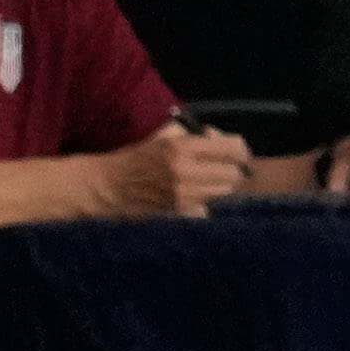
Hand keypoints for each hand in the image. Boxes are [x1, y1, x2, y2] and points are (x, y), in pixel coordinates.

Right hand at [106, 120, 251, 218]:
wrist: (109, 187)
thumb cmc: (139, 158)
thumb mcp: (166, 136)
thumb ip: (199, 137)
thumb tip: (222, 141)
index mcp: (183, 147)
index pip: (233, 149)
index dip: (240, 151)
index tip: (237, 153)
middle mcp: (185, 172)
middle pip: (233, 175)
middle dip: (231, 169)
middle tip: (221, 167)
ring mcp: (182, 196)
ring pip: (223, 192)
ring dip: (219, 186)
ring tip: (204, 181)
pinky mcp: (178, 214)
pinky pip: (207, 209)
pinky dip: (204, 204)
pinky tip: (191, 197)